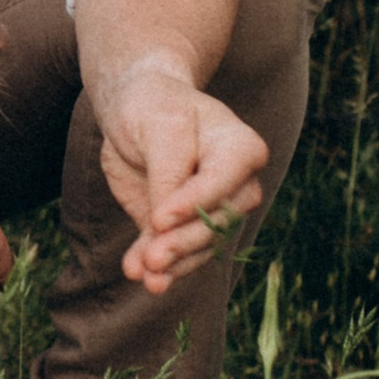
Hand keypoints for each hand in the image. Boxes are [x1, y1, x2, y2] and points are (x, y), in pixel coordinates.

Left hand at [100, 62, 266, 295]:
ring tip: (143, 273)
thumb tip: (164, 224)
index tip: (159, 218)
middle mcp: (238, 184)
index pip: (223, 182)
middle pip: (217, 221)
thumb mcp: (158, 124)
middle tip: (152, 259)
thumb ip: (166, 171)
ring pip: (201, 245)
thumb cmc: (154, 105)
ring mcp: (216, 209)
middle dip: (183, 242)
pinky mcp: (187, 228)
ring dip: (173, 263)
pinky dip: (161, 267)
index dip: (194, 203)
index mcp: (241, 147)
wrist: (137, 109)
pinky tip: (138, 274)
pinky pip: (181, 255)